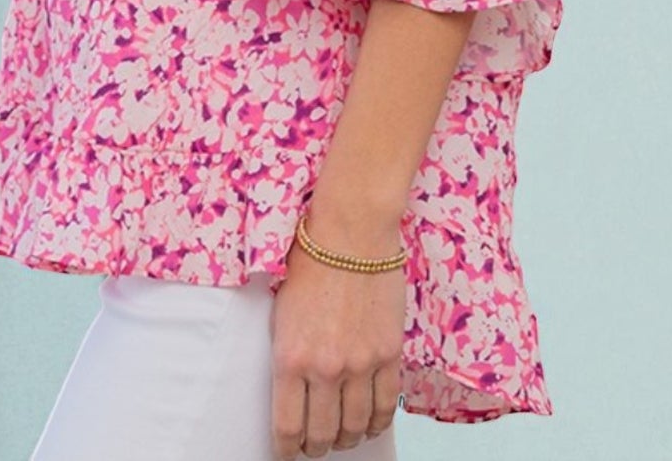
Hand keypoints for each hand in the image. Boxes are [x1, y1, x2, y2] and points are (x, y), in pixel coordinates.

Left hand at [270, 222, 404, 458]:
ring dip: (347, 438)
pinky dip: (377, 422)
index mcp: (290, 358)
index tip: (288, 453)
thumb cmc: (311, 261)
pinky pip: (385, 406)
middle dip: (317, 448)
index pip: (287, 428)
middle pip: (322, 435)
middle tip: (315, 446)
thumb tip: (293, 392)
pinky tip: (369, 423)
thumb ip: (290, 356)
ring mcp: (360, 364)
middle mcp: (325, 369)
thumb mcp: (282, 313)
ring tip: (343, 435)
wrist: (351, 232)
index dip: (288, 450)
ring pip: (355, 427)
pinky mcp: (389, 354)